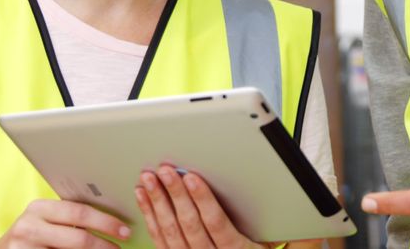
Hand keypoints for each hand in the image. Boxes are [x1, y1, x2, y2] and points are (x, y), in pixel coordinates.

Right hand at [0, 199, 130, 248]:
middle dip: (104, 245)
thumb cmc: (31, 234)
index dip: (106, 222)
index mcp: (39, 208)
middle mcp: (29, 227)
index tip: (125, 231)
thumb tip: (111, 219)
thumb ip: (68, 216)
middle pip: (78, 238)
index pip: (79, 212)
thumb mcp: (44, 219)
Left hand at [136, 165, 265, 248]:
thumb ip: (260, 218)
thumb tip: (264, 186)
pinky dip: (149, 215)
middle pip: (189, 225)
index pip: (216, 223)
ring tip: (149, 179)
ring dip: (157, 202)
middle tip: (165, 171)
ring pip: (169, 231)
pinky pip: (158, 238)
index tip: (191, 177)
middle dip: (175, 195)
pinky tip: (143, 197)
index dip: (202, 199)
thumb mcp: (265, 238)